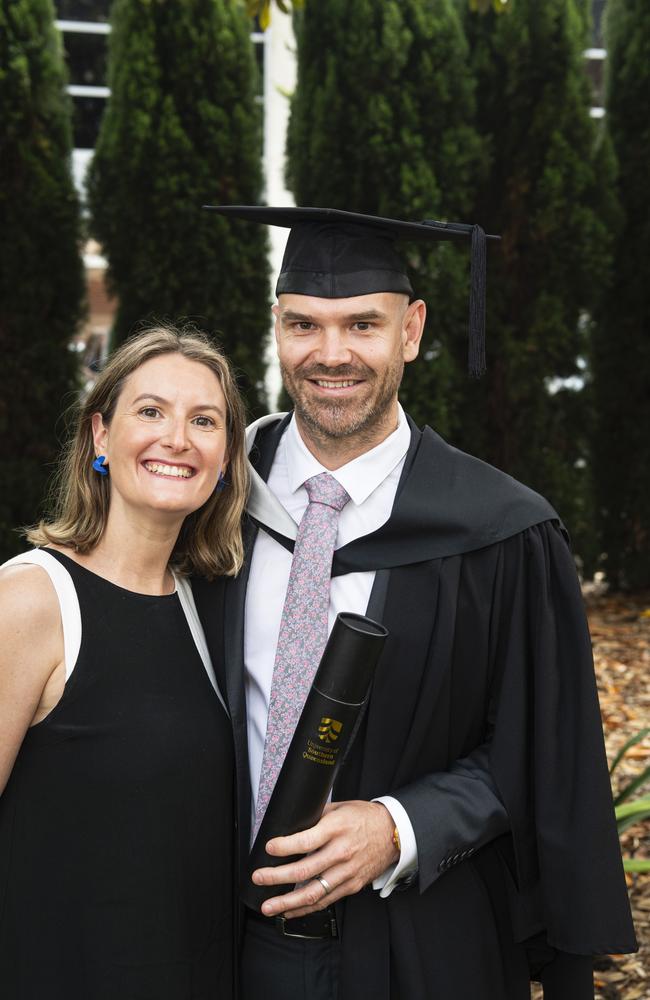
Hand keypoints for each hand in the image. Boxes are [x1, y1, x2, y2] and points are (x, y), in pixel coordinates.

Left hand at [252, 800, 398, 917]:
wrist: (394, 833)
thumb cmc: (364, 817)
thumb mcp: (340, 807)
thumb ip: (316, 817)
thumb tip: (291, 823)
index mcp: (337, 828)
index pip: (306, 841)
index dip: (284, 846)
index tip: (268, 848)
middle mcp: (341, 852)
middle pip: (304, 869)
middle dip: (276, 876)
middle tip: (259, 877)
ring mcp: (346, 872)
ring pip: (313, 892)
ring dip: (287, 902)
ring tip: (268, 906)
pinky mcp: (351, 886)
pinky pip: (325, 900)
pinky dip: (305, 908)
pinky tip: (289, 911)